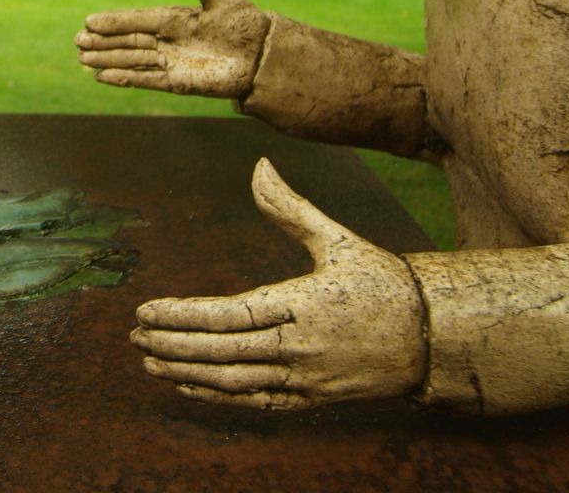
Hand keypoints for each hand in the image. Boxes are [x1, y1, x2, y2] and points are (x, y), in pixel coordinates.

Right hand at [75, 0, 269, 97]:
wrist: (265, 55)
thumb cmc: (245, 22)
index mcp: (175, 19)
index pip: (138, 20)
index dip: (114, 22)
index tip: (90, 21)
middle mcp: (169, 41)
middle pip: (129, 41)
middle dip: (103, 43)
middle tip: (77, 42)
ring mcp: (172, 63)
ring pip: (133, 60)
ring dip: (108, 61)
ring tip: (83, 60)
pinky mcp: (179, 83)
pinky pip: (147, 80)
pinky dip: (126, 79)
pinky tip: (104, 78)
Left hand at [131, 158, 425, 409]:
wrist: (434, 337)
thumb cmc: (382, 282)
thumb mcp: (337, 239)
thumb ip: (291, 208)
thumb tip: (259, 166)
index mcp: (299, 303)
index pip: (227, 314)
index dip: (181, 316)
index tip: (146, 310)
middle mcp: (298, 346)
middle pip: (221, 351)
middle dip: (172, 345)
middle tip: (135, 336)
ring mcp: (304, 378)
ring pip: (232, 381)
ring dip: (185, 374)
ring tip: (148, 361)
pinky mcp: (312, 399)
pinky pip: (255, 402)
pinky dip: (217, 396)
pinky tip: (188, 386)